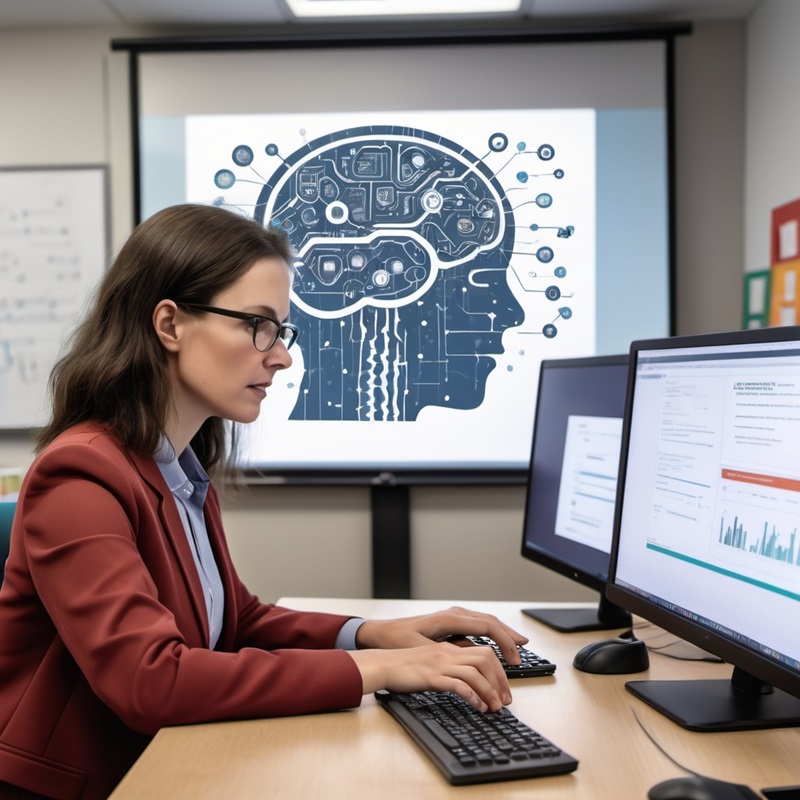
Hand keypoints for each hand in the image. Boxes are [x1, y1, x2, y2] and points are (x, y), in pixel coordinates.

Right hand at [349, 641, 511, 712]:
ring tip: (494, 708)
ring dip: (490, 691)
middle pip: (486, 659)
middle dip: (501, 681)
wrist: (382, 665)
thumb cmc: (405, 667)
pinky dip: (473, 696)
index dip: (499, 671)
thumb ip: (450, 665)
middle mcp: (448, 652)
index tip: (504, 689)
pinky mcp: (431, 676)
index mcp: (450, 648)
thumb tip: (470, 680)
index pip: (484, 652)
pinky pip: (458, 684)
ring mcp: (440, 663)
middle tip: (505, 701)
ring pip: (476, 672)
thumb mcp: (432, 661)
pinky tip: (477, 706)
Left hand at [355, 606, 528, 665]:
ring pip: (485, 622)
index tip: (515, 657)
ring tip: (517, 646)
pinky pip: (476, 626)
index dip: (505, 641)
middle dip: (509, 636)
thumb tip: (471, 657)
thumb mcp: (422, 650)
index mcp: (449, 619)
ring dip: (501, 634)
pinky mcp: (449, 623)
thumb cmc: (397, 641)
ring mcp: (452, 617)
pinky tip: (495, 644)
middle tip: (524, 651)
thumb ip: (447, 653)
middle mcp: (453, 614)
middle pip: (490, 621)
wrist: (379, 633)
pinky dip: (490, 634)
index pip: (487, 626)